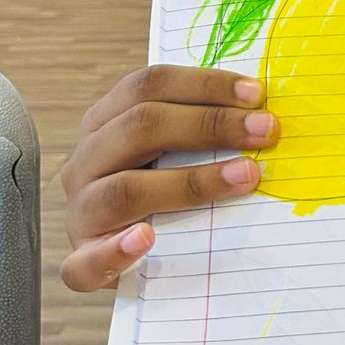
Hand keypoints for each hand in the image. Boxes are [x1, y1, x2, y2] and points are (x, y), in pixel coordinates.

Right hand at [60, 66, 275, 291]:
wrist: (111, 249)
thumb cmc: (154, 188)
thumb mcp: (163, 151)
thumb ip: (197, 132)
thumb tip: (265, 117)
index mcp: (104, 122)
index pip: (149, 85)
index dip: (205, 84)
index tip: (257, 95)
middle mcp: (86, 160)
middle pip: (141, 127)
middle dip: (210, 125)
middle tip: (265, 131)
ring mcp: (80, 211)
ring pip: (125, 189)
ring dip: (190, 182)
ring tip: (244, 177)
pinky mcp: (82, 259)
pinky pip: (87, 260)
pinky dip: (117, 250)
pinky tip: (147, 240)